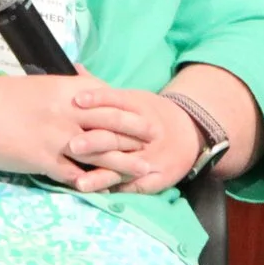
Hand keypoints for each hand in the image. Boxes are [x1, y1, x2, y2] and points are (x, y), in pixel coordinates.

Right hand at [0, 76, 192, 194]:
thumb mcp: (36, 86)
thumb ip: (60, 91)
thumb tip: (77, 88)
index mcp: (66, 90)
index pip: (108, 98)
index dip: (128, 109)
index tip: (145, 114)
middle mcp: (67, 112)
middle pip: (112, 123)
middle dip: (137, 134)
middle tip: (157, 140)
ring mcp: (56, 137)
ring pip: (100, 151)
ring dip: (124, 162)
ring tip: (144, 170)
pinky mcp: (42, 159)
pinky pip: (73, 174)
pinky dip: (90, 183)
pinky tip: (104, 190)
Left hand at [61, 85, 205, 194]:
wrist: (191, 134)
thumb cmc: (151, 114)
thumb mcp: (133, 98)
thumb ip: (103, 90)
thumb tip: (74, 68)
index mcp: (142, 107)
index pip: (119, 101)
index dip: (99, 100)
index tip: (76, 101)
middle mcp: (148, 132)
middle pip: (121, 135)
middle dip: (97, 141)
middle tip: (72, 145)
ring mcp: (154, 156)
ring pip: (126, 165)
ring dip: (103, 174)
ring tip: (80, 182)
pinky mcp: (158, 177)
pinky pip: (137, 185)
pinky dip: (118, 189)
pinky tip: (100, 196)